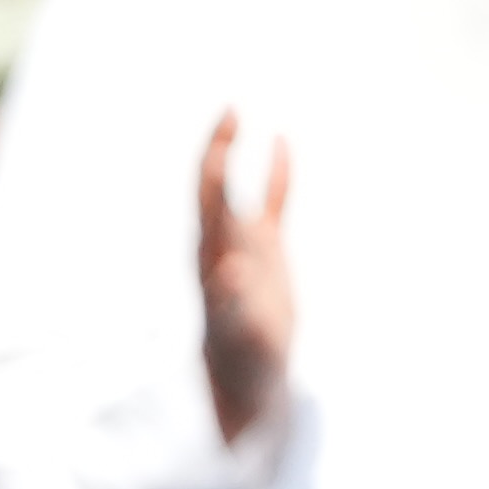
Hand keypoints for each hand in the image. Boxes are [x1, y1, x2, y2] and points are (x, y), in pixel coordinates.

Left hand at [194, 110, 293, 444]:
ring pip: (235, 190)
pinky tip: (281, 142)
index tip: (223, 137)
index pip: (207, 202)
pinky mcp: (266, 254)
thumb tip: (229, 272)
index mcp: (213, 261)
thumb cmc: (243, 365)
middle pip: (213, 187)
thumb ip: (236, 305)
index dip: (212, 167)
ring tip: (235, 113)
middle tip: (227, 110)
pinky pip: (272, 206)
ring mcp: (243, 247)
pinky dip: (277, 177)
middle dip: (217, 148)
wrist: (247, 379)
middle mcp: (222, 246)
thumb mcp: (242, 338)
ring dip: (234, 153)